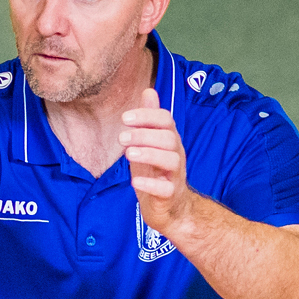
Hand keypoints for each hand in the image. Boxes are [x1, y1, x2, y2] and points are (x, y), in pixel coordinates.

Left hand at [121, 87, 197, 235]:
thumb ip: (150, 120)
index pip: (166, 120)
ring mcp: (175, 175)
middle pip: (168, 138)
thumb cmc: (157, 172)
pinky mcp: (170, 195)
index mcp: (169, 140)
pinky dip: (151, 184)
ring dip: (149, 154)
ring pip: (171, 160)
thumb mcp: (150, 144)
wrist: (170, 208)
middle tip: (122, 137)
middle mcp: (176, 155)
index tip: (125, 117)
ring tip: (128, 154)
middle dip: (145, 135)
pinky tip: (134, 182)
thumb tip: (148, 90)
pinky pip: (166, 189)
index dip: (147, 116)